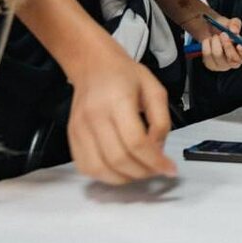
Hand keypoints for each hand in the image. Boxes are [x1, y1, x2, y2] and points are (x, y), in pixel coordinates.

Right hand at [66, 51, 176, 183]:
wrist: (92, 64)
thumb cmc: (125, 75)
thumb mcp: (155, 89)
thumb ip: (161, 121)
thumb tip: (158, 150)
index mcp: (117, 100)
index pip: (135, 142)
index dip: (155, 161)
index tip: (170, 169)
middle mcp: (94, 116)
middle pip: (118, 159)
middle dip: (142, 172)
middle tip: (156, 170)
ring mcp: (79, 127)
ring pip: (100, 168)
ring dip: (124, 178)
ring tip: (140, 171)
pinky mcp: (71, 135)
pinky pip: (85, 166)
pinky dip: (104, 175)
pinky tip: (120, 169)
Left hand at [199, 16, 241, 71]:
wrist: (208, 29)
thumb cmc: (223, 27)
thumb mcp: (230, 22)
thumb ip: (235, 24)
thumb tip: (234, 31)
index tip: (239, 45)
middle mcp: (234, 61)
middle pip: (233, 59)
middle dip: (228, 46)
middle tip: (223, 34)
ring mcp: (222, 65)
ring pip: (218, 56)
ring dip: (215, 43)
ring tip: (215, 36)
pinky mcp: (211, 65)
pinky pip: (208, 56)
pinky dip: (206, 45)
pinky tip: (208, 41)